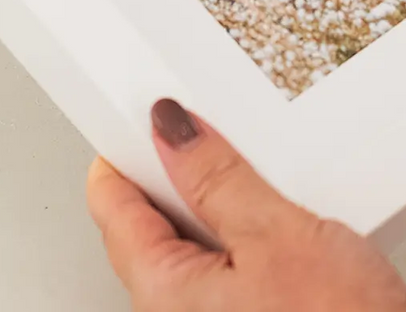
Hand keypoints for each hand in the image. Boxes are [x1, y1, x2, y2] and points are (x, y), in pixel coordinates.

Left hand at [87, 99, 405, 311]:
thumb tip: (173, 132)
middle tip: (213, 135)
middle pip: (156, 224)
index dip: (124, 152)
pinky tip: (291, 223)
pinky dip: (255, 234)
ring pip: (202, 244)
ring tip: (266, 178)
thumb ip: (217, 178)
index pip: (113, 209)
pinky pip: (237, 265)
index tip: (140, 112)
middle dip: (184, 176)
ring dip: (229, 205)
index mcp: (162, 294)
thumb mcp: (277, 234)